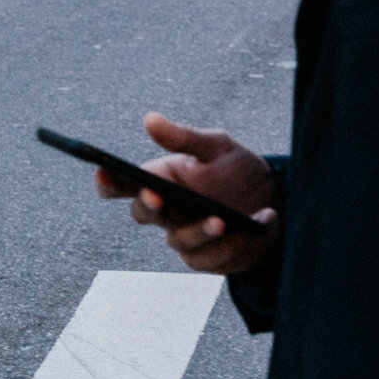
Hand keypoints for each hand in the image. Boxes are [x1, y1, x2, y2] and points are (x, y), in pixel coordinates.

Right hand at [96, 112, 279, 276]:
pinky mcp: (209, 259)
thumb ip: (184, 137)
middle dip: (147, 206)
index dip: (108, 181)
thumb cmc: (238, 170)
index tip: (102, 171)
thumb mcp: (217, 146)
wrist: (276, 200)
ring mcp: (185, 237)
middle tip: (156, 196)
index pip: (124, 184)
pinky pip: (213, 258)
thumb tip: (149, 119)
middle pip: (142, 213)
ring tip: (223, 220)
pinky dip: (237, 243)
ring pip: (180, 240)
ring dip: (200, 231)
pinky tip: (260, 221)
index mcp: (162, 180)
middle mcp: (167, 211)